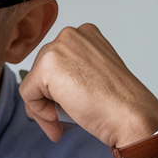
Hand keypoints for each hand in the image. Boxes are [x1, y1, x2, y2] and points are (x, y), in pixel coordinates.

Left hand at [21, 23, 157, 157]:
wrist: (130, 115)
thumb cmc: (119, 102)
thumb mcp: (93, 75)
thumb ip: (73, 72)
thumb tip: (46, 88)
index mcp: (85, 34)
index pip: (55, 63)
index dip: (57, 91)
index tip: (68, 108)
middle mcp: (70, 35)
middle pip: (41, 72)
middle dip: (48, 100)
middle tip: (61, 120)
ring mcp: (58, 47)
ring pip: (33, 83)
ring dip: (44, 108)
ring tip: (62, 122)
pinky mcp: (47, 66)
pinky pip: (28, 94)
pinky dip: (39, 112)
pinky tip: (59, 119)